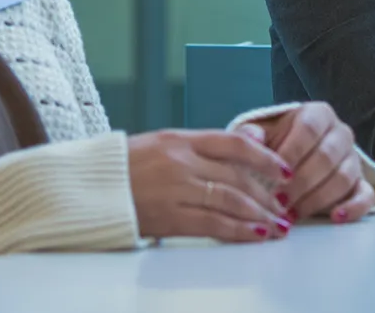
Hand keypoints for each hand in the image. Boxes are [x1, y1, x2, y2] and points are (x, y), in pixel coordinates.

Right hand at [126, 128, 292, 241]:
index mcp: (181, 139)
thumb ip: (204, 146)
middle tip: (286, 205)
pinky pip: (212, 224)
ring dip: (259, 214)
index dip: (264, 157)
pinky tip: (255, 235)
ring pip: (229, 201)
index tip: (284, 169)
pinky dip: (237, 230)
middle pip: (236, 176)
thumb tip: (250, 143)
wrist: (88, 187)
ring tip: (278, 224)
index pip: (233, 143)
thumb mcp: (165, 142)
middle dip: (267, 194)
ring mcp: (175, 189)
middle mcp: (181, 162)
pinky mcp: (168, 217)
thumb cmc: (127, 166)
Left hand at [240, 102, 374, 224]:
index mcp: (317, 114)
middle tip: (279, 202)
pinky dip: (354, 208)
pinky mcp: (361, 183)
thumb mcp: (261, 136)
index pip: (309, 129)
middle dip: (301, 182)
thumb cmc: (274, 146)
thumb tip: (253, 139)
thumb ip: (251, 136)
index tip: (274, 176)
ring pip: (344, 177)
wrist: (290, 161)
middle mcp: (340, 133)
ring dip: (317, 199)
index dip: (292, 153)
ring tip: (293, 215)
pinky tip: (335, 217)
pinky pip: (366, 195)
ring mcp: (353, 158)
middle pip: (327, 156)